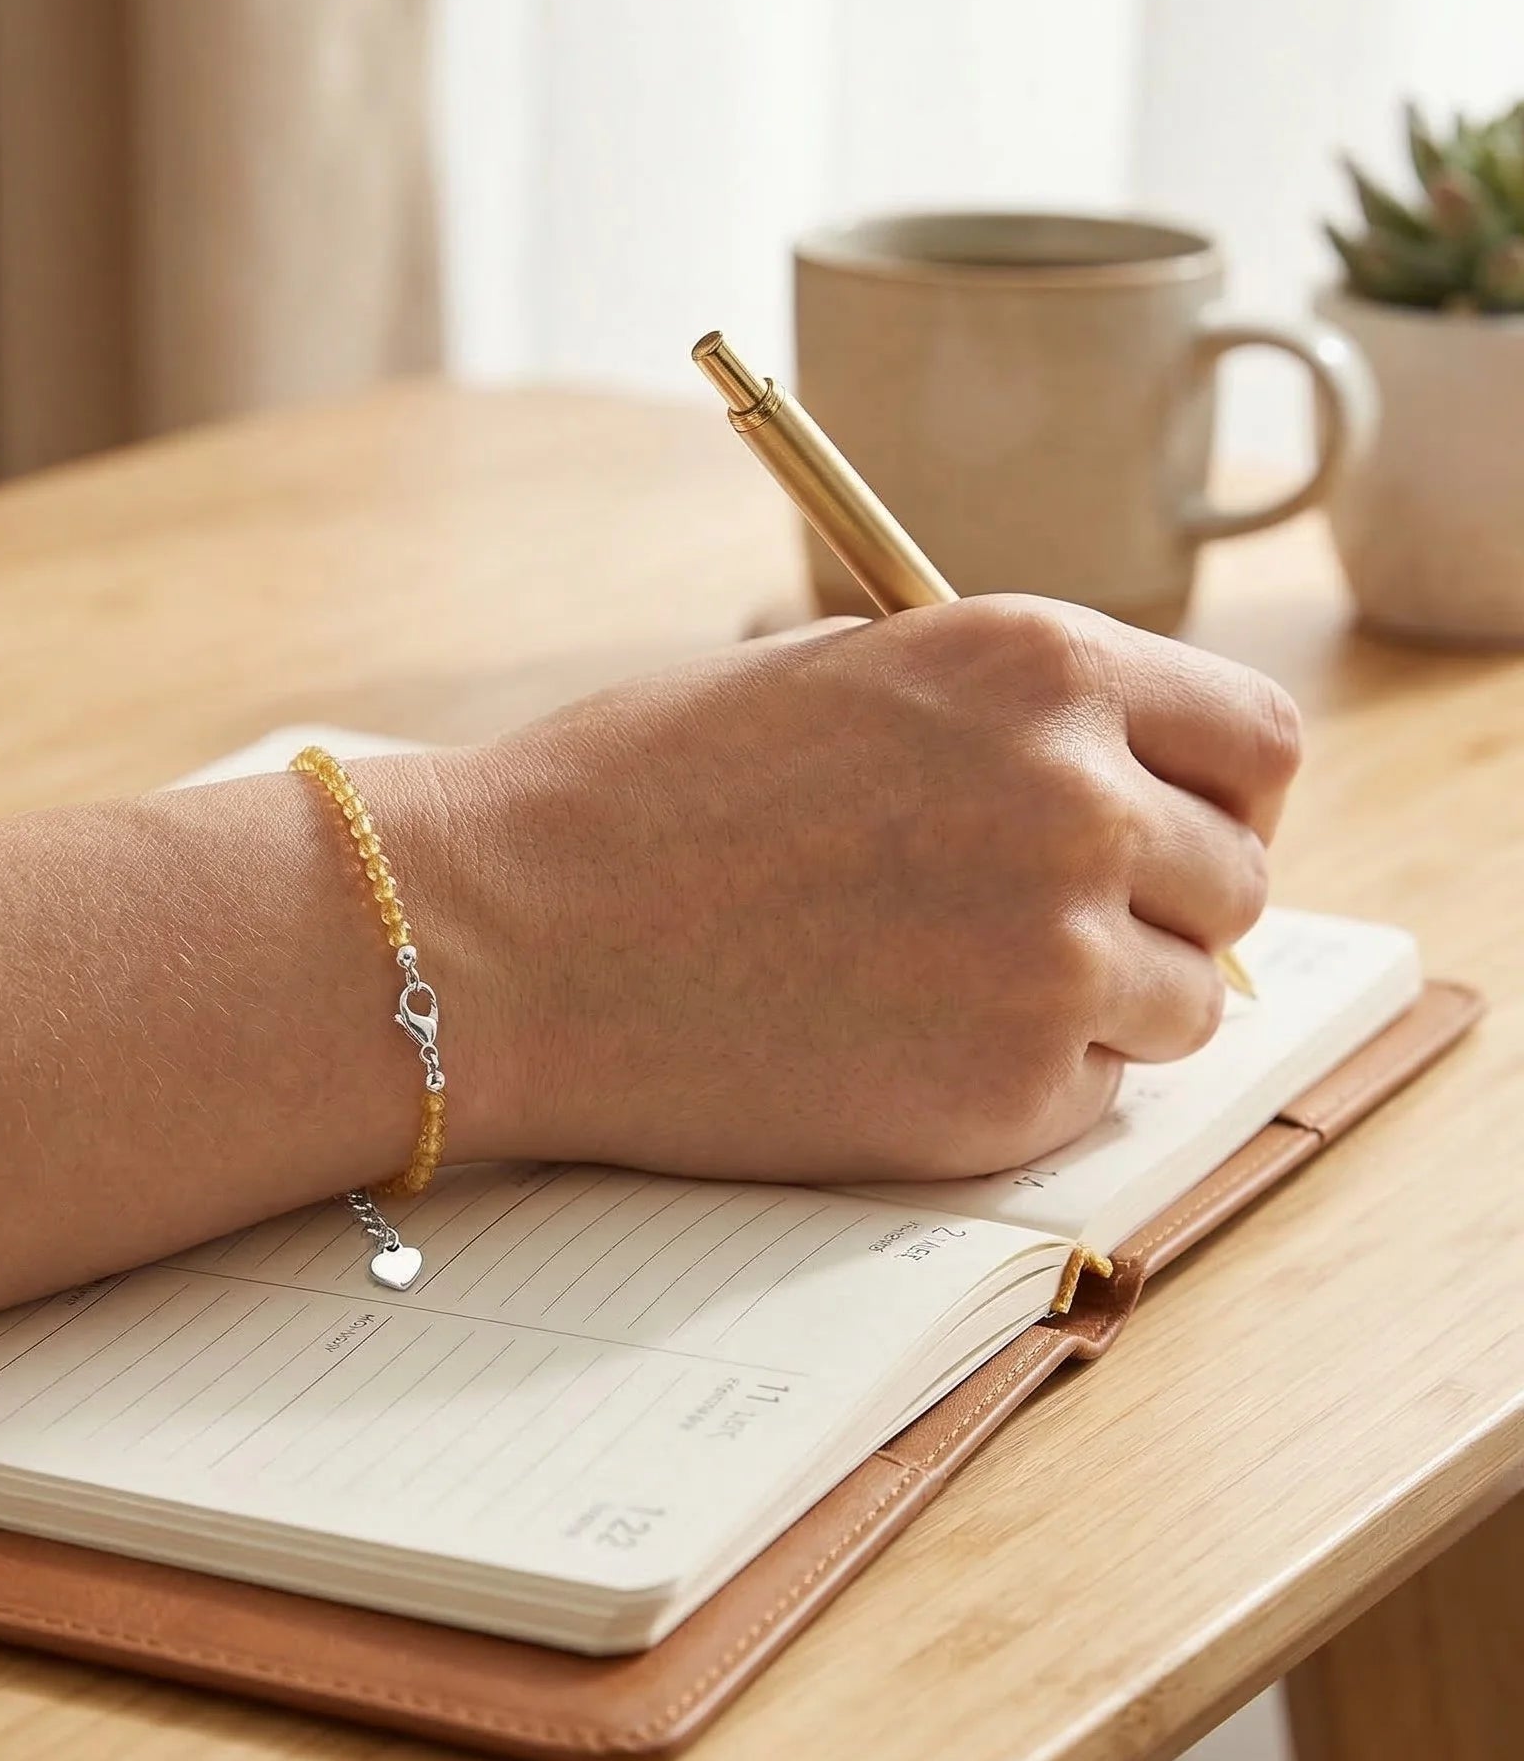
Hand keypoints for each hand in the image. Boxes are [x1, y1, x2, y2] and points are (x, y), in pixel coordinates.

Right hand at [381, 596, 1299, 1182]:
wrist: (505, 931)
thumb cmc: (634, 796)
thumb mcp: (838, 678)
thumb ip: (997, 714)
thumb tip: (1116, 779)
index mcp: (1038, 665)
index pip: (1256, 742)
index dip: (1220, 798)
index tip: (1171, 836)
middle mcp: (1078, 799)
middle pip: (1236, 882)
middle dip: (1161, 910)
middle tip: (1041, 932)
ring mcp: (1053, 954)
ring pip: (1184, 1004)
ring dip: (1100, 1005)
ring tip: (949, 992)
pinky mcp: (1004, 1091)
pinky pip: (1090, 1096)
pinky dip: (1021, 1084)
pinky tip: (895, 1047)